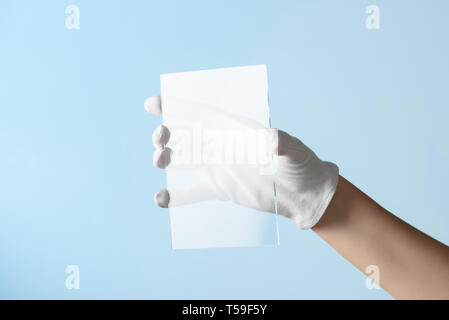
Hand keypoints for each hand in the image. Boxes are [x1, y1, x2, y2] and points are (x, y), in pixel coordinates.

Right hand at [145, 95, 338, 228]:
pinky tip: (160, 199)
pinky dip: (176, 196)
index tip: (153, 103)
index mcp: (235, 130)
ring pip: (184, 160)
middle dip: (167, 134)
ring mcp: (219, 168)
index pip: (200, 114)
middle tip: (159, 139)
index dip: (176, 106)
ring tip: (158, 161)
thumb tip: (271, 139)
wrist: (303, 194)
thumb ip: (280, 143)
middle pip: (186, 136)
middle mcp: (222, 146)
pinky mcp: (220, 189)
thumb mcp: (293, 150)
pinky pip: (193, 192)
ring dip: (166, 159)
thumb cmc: (301, 165)